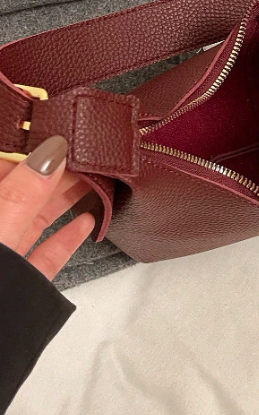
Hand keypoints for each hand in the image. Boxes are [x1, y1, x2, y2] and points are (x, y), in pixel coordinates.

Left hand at [0, 136, 94, 280]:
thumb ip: (23, 195)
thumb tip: (52, 152)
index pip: (6, 163)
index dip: (35, 146)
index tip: (66, 133)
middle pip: (25, 189)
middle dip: (58, 170)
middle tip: (90, 155)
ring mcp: (4, 255)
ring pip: (35, 219)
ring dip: (65, 199)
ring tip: (94, 181)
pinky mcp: (18, 281)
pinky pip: (44, 253)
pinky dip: (66, 238)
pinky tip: (85, 223)